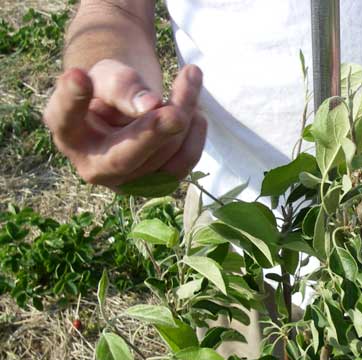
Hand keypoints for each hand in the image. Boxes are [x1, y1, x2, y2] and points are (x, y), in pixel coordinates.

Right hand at [43, 59, 206, 188]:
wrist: (128, 110)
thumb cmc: (110, 90)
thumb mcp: (109, 76)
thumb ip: (122, 86)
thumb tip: (149, 105)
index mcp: (69, 132)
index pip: (66, 117)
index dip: (72, 98)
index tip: (78, 75)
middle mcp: (93, 167)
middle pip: (125, 155)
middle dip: (154, 133)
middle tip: (177, 113)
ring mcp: (127, 182)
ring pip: (163, 155)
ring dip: (184, 113)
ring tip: (190, 76)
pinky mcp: (156, 184)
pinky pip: (182, 164)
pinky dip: (195, 133)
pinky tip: (197, 111)